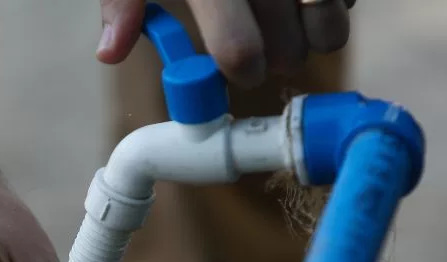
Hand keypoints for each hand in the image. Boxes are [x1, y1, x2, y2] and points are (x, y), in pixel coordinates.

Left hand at [97, 0, 354, 87]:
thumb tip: (110, 53)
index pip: (239, 50)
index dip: (242, 70)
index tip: (241, 67)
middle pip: (289, 50)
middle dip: (279, 58)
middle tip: (268, 46)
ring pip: (331, 25)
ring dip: (316, 35)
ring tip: (297, 23)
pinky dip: (337, 0)